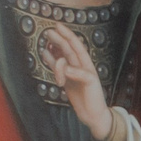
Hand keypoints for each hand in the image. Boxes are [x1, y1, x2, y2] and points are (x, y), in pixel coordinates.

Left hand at [41, 25, 112, 140]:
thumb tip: (47, 51)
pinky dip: (72, 70)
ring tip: (50, 41)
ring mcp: (88, 73)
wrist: (93, 114)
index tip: (56, 26)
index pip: (73, 47)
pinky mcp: (91, 82)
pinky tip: (64, 68)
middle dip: (60, 38)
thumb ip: (57, 67)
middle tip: (49, 31)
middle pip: (72, 48)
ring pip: (75, 56)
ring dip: (62, 48)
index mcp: (80, 65)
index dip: (65, 35)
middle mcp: (85, 66)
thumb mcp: (65, 80)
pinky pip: (82, 73)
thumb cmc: (81, 96)